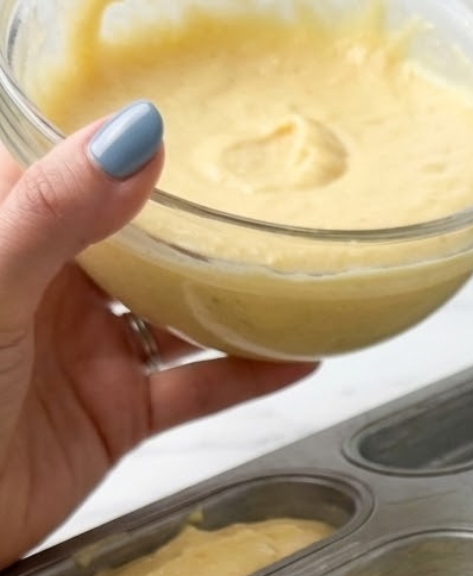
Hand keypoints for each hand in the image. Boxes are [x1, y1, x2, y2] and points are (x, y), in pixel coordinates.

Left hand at [0, 101, 315, 569]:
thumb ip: (58, 210)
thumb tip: (137, 135)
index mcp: (11, 234)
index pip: (75, 169)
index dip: (128, 143)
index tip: (200, 116)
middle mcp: (53, 289)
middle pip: (142, 242)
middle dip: (201, 221)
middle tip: (272, 192)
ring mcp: (89, 354)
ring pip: (177, 316)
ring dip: (234, 301)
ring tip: (299, 271)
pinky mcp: (116, 416)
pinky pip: (195, 390)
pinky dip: (247, 378)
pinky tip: (297, 359)